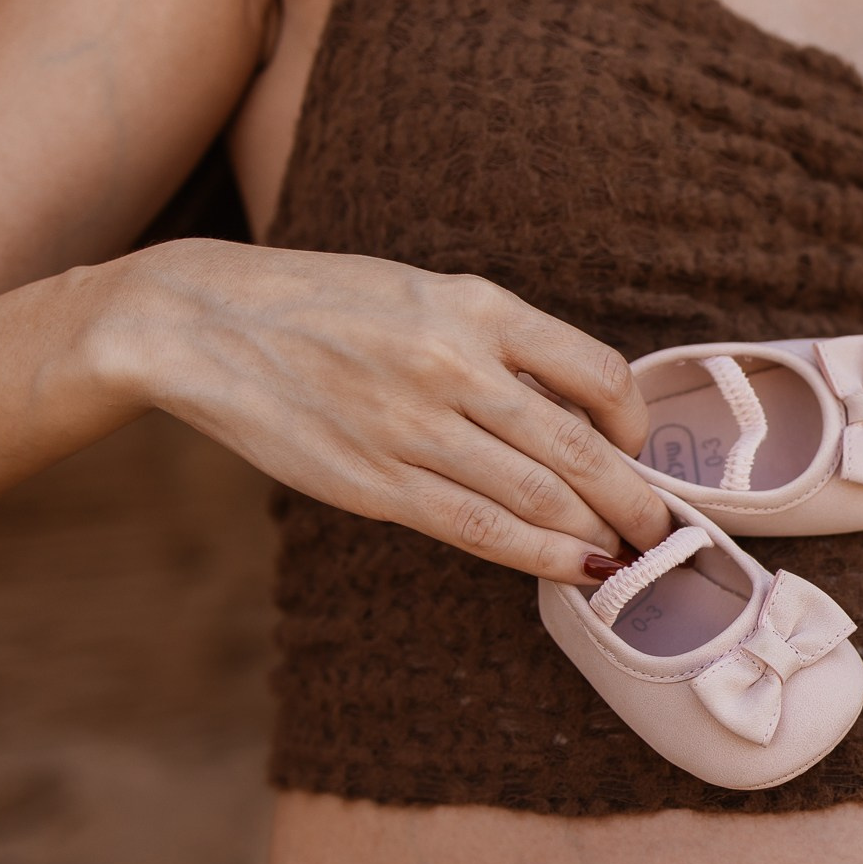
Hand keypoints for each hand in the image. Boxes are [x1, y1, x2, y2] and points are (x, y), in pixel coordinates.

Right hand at [106, 238, 672, 580]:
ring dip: (596, 537)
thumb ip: (499, 346)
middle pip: (581, 450)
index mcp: (476, 306)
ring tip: (625, 556)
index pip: (599, 372)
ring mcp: (414, 428)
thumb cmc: (324, 308)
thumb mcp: (424, 293)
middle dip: (633, 501)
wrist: (202, 322)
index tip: (636, 450)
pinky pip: (480, 530)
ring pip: (539, 499)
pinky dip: (539, 557)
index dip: (635, 426)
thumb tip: (579, 418)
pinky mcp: (376, 484)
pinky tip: (574, 570)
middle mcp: (454, 364)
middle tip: (659, 529)